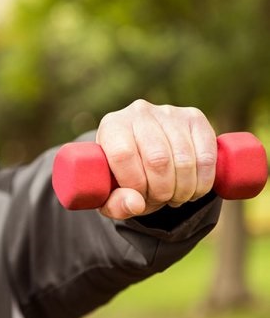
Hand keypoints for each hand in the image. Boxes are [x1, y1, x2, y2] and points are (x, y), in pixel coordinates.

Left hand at [96, 99, 217, 219]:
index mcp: (111, 126)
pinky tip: (193, 189)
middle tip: (160, 200)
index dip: (135, 184)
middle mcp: (139, 113)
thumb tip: (136, 204)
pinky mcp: (195, 118)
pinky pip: (206, 157)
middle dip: (162, 191)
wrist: (146, 152)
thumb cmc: (123, 175)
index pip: (123, 155)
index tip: (139, 198)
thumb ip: (115, 204)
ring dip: (183, 189)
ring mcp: (169, 113)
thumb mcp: (111, 194)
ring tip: (175, 196)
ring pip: (184, 160)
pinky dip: (203, 182)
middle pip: (157, 159)